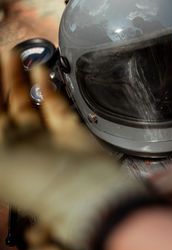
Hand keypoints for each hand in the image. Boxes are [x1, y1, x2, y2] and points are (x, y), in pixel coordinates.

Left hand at [0, 50, 153, 249]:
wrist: (83, 191)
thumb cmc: (34, 183)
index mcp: (1, 152)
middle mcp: (20, 142)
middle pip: (5, 105)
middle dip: (1, 81)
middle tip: (1, 56)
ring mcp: (44, 134)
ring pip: (28, 100)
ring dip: (19, 78)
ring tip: (14, 55)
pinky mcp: (68, 127)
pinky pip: (53, 102)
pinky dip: (45, 85)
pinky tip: (39, 69)